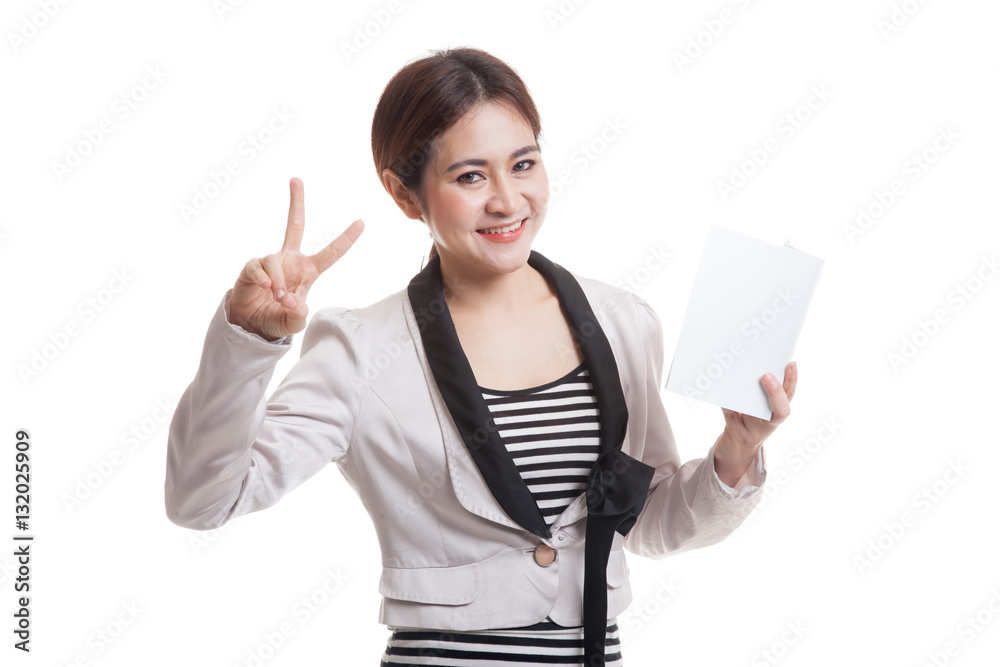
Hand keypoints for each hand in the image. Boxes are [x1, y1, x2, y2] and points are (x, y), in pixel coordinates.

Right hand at [227, 177, 363, 340]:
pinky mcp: (252, 268)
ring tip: (280, 298)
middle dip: (295, 202)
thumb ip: (298, 316)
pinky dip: (264, 278)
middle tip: (296, 179)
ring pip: (274, 260)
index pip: (331, 253)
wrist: (251, 325)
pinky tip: (266, 289)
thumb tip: (294, 303)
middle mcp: (290, 260)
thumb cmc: (277, 318)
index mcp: (308, 271)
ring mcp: (270, 262)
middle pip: (294, 225)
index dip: (346, 239)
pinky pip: (258, 267)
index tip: (362, 222)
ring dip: (278, 281)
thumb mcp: (293, 323)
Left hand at [714, 361, 797, 486]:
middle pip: (780, 409)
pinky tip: (721, 393)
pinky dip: (727, 405)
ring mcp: (753, 429)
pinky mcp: (735, 432)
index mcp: (778, 411)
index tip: (791, 363)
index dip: (792, 380)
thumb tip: (748, 363)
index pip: (790, 395)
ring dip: (748, 400)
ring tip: (741, 381)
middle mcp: (769, 422)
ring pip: (757, 416)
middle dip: (776, 392)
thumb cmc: (748, 420)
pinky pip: (731, 416)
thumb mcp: (757, 405)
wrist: (736, 448)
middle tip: (767, 374)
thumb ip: (757, 388)